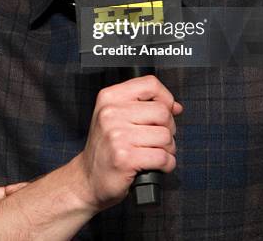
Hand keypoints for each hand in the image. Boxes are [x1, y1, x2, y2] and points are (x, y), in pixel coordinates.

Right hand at [75, 74, 182, 210]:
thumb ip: (144, 106)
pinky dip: (166, 164)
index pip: (149, 84)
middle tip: (158, 138)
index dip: (165, 97)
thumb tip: (175, 107)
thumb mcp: (116, 117)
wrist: (87, 178)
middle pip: (162, 112)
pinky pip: (162, 157)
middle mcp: (111, 113)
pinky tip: (155, 166)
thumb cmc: (106, 148)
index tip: (166, 110)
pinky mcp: (125, 158)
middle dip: (169, 128)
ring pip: (165, 136)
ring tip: (154, 152)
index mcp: (109, 98)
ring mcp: (117, 136)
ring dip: (168, 149)